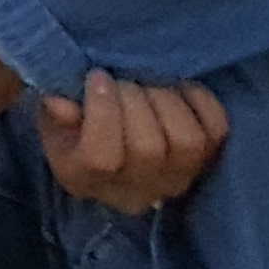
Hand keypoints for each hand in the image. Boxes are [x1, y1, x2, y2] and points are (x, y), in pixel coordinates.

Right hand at [38, 73, 227, 211]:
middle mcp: (136, 190)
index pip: (102, 158)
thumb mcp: (52, 125)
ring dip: (166, 100)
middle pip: (148, 149)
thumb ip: (53, 116)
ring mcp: (177, 179)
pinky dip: (200, 102)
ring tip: (148, 84)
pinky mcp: (207, 161)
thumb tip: (60, 103)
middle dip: (134, 100)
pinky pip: (216, 130)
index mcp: (85, 180)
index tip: (97, 77)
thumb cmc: (76, 133)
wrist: (118, 153)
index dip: (102, 113)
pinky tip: (177, 88)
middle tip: (121, 79)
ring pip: (186, 141)